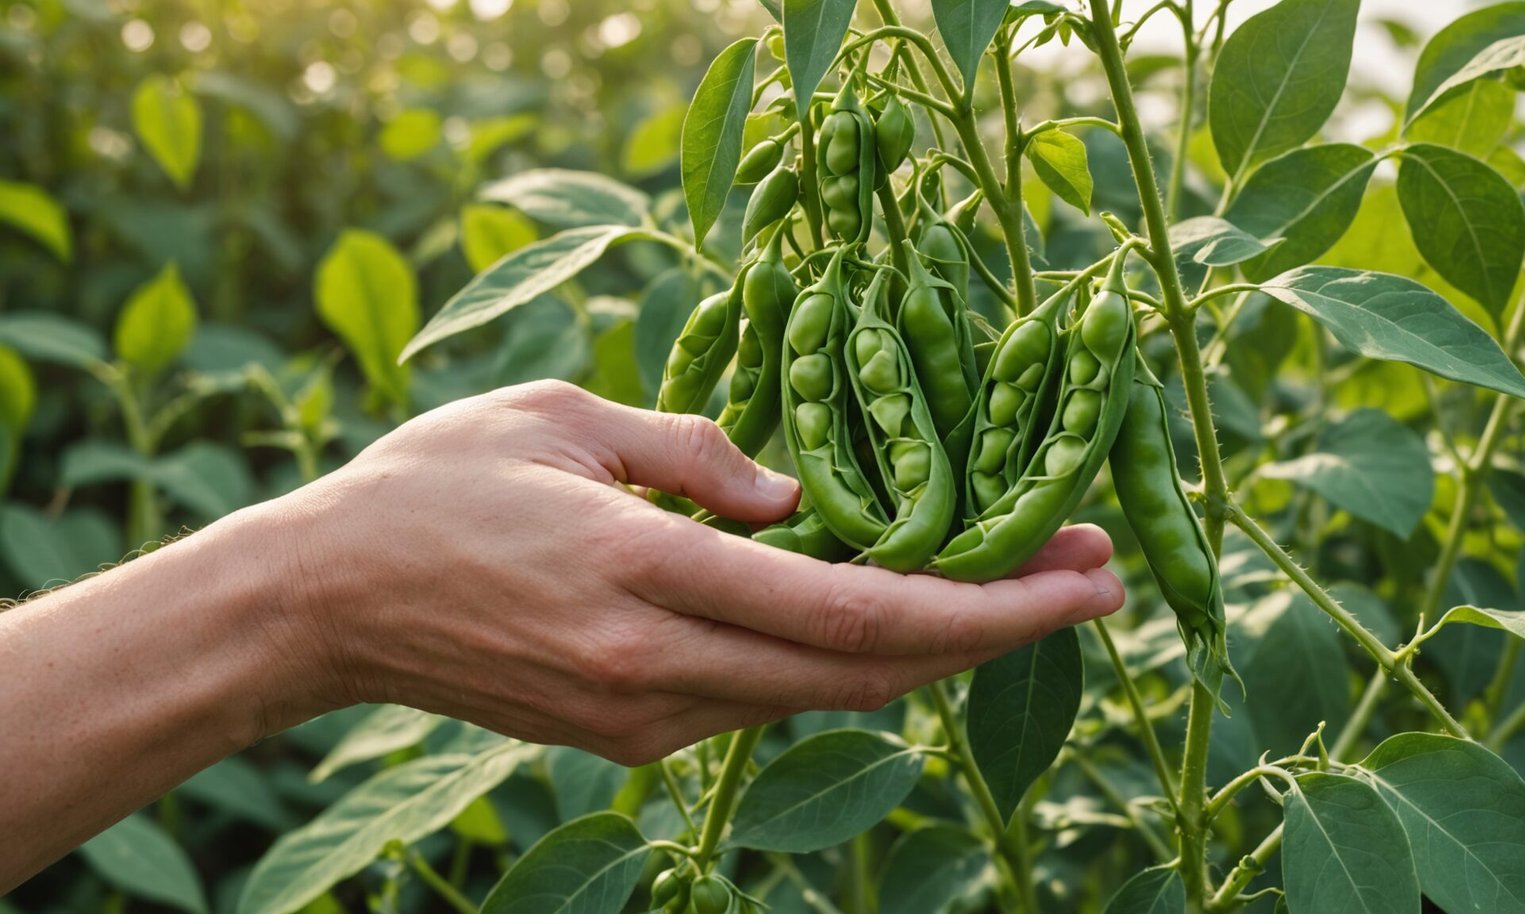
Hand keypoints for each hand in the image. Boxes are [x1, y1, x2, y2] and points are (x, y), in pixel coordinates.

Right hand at [279, 381, 1123, 764]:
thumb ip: (695, 452)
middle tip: (1093, 577)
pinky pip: (765, 699)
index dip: (988, 605)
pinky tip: (886, 607)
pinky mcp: (627, 738)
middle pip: (871, 670)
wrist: (325, 603)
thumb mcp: (563, 418)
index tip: (1085, 577)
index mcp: (644, 572)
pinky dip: (842, 658)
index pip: (857, 611)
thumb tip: (794, 494)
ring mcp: (643, 718)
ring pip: (827, 696)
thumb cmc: (434, 484)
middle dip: (998, 629)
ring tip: (1014, 582)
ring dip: (932, 646)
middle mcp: (657, 666)